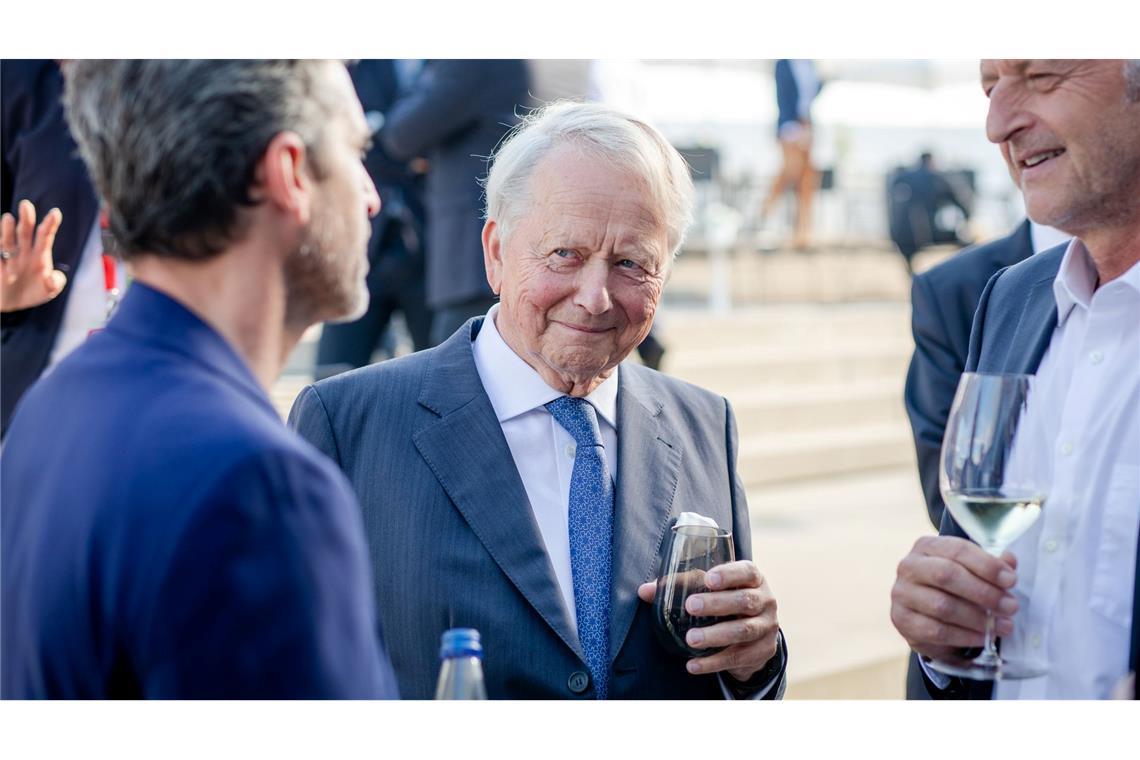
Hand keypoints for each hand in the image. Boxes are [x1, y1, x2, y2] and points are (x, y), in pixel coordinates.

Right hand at [1, 200, 66, 311]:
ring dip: (7, 230)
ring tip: (8, 218)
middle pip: (25, 233)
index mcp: (40, 256)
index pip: (45, 236)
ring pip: (8, 241)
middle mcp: (24, 253)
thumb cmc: (33, 292)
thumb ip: (55, 283)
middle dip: (26, 219)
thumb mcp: (48, 290)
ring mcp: (9, 259)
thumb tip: (53, 277)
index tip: (55, 212)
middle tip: (26, 205)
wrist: (13, 304)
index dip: (50, 224)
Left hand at [638, 559, 778, 680]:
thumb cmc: (727, 602)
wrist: (756, 635)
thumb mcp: (711, 590)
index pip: (747, 571)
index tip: (708, 579)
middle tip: (690, 607)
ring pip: (743, 630)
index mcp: (753, 579)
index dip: (729, 574)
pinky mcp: (762, 651)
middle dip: (717, 604)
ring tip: (691, 639)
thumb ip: (680, 586)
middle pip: (744, 601)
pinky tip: (693, 665)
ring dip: (716, 635)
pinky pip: (737, 658)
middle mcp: (765, 601)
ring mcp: (767, 627)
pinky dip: (713, 663)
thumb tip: (644, 591)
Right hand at [890, 535, 1018, 663]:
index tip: (1011, 580)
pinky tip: (983, 637)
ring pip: (943, 606)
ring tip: (1003, 626)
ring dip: (979, 618)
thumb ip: (990, 565)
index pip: (958, 550)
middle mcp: (909, 567)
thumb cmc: (952, 586)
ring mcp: (902, 594)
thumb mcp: (970, 570)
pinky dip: (965, 636)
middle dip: (984, 593)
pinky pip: (937, 630)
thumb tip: (1009, 561)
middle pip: (947, 575)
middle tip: (1011, 606)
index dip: (987, 565)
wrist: (925, 613)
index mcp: (926, 547)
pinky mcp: (903, 620)